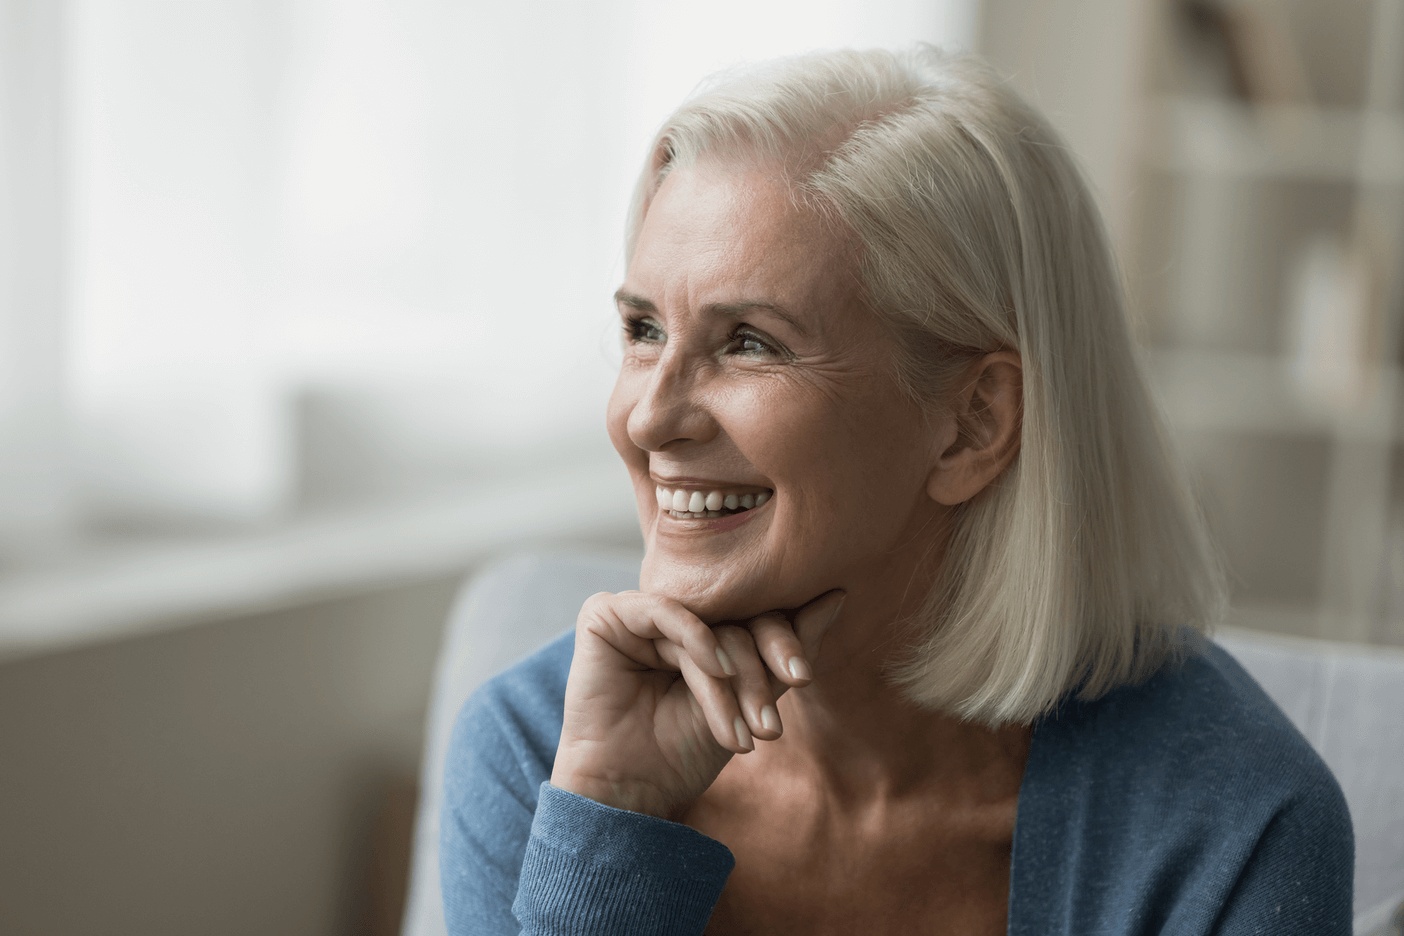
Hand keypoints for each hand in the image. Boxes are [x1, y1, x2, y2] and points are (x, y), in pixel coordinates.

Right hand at [549, 588, 844, 819]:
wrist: (630, 790)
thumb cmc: (684, 750)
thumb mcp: (748, 703)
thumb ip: (786, 652)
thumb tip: (836, 597)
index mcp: (705, 629)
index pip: (754, 618)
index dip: (784, 644)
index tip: (804, 677)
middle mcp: (673, 614)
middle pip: (735, 619)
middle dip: (759, 672)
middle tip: (771, 724)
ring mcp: (639, 613)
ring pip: (706, 625)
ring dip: (729, 680)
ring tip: (741, 730)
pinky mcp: (605, 615)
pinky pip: (663, 611)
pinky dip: (695, 639)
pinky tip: (716, 670)